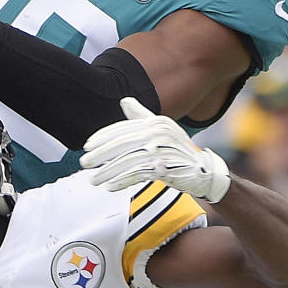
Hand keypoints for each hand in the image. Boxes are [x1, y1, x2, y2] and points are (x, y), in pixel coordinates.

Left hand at [80, 97, 230, 202]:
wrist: (204, 171)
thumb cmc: (177, 149)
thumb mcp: (161, 129)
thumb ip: (141, 116)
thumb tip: (123, 100)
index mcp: (156, 122)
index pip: (123, 129)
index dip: (103, 137)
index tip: (87, 146)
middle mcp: (160, 133)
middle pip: (122, 144)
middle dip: (100, 155)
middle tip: (84, 163)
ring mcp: (164, 150)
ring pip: (128, 161)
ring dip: (107, 172)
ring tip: (93, 180)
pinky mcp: (167, 168)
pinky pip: (139, 174)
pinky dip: (123, 181)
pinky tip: (110, 186)